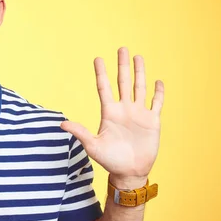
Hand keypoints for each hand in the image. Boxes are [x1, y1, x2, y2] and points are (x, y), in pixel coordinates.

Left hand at [61, 47, 163, 189]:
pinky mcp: (152, 121)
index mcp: (109, 113)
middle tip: (122, 48)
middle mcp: (124, 109)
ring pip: (140, 88)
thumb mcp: (93, 145)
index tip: (98, 59)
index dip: (101, 73)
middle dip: (122, 65)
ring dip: (140, 73)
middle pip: (123, 82)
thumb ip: (80, 132)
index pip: (104, 88)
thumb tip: (62, 124)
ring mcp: (138, 114)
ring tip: (138, 57)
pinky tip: (158, 81)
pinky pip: (156, 103)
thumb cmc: (110, 160)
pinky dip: (158, 93)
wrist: (129, 172)